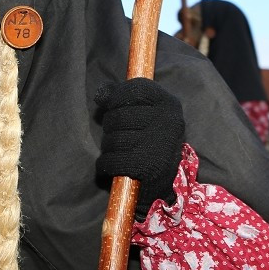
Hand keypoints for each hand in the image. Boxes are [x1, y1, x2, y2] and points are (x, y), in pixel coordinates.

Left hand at [95, 78, 185, 215]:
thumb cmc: (150, 140)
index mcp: (169, 104)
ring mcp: (160, 145)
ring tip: (117, 150)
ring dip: (108, 147)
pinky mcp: (148, 167)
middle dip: (109, 127)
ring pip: (113, 139)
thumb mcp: (144, 112)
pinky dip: (105, 163)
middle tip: (116, 135)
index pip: (135, 89)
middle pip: (119, 116)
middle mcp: (168, 122)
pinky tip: (111, 164)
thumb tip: (99, 95)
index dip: (116, 97)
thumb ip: (121, 96)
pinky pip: (111, 160)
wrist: (165, 181)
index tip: (113, 106)